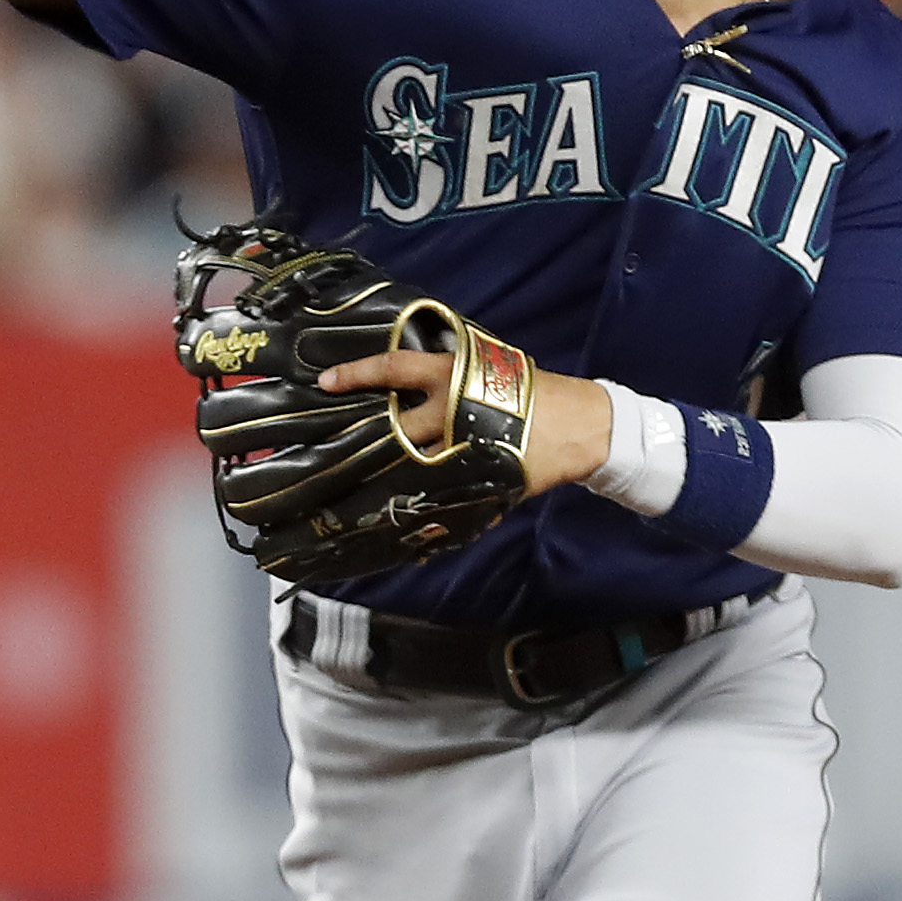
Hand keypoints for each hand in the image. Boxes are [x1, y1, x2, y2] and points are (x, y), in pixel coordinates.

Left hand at [321, 354, 611, 498]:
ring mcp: (462, 446)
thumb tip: (408, 379)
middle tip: (337, 448)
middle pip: (396, 428)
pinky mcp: (477, 477)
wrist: (577, 423)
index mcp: (451, 375)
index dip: (357, 373)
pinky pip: (446, 497)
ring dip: (391, 478)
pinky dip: (431, 512)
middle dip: (369, 438)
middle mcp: (450, 409)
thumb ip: (447, 379)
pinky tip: (415, 530)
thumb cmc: (528, 390)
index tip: (324, 382)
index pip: (394, 369)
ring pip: (414, 465)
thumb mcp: (486, 370)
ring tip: (358, 495)